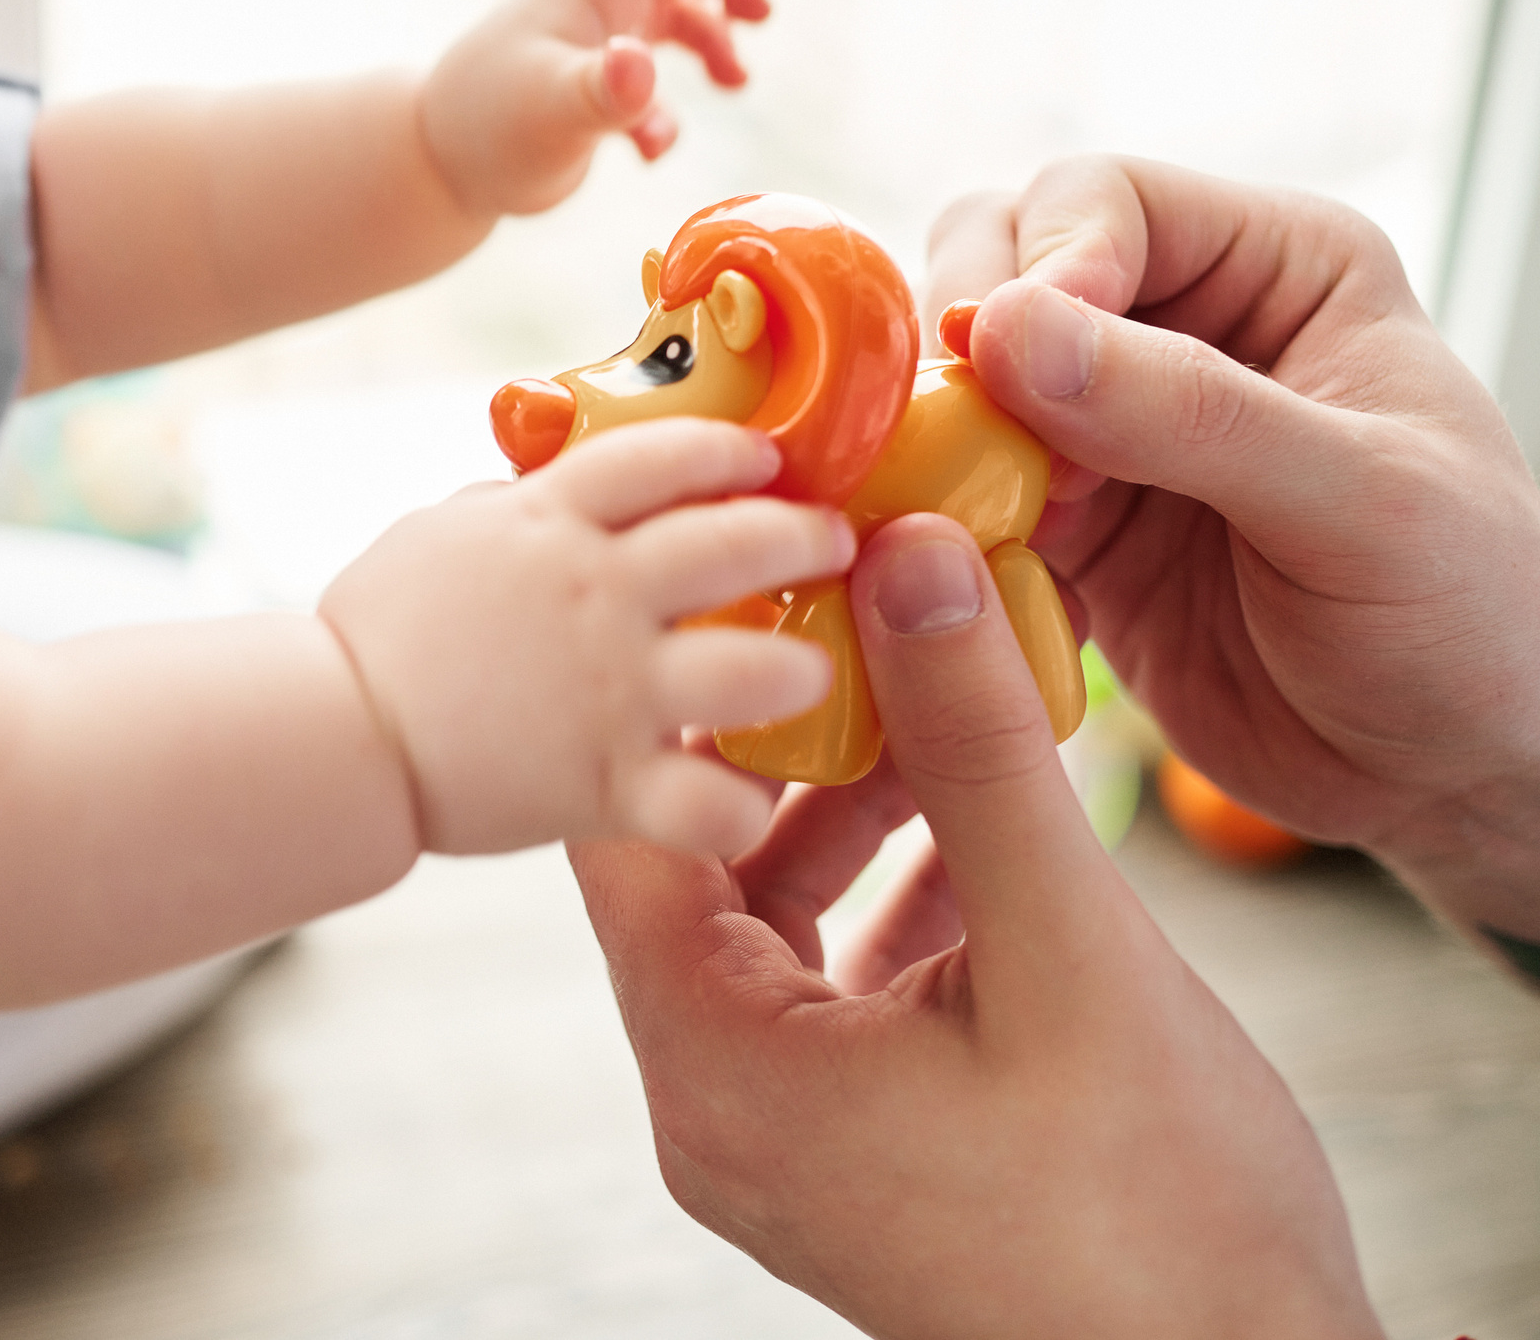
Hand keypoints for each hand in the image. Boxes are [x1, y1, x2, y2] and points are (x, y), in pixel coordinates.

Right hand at [320, 417, 848, 856]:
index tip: (768, 457)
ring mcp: (606, 690)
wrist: (334, 738)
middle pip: (733, 541)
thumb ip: (521, 510)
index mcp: (548, 520)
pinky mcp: (603, 783)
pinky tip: (748, 797)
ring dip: (798, 668)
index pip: (664, 453)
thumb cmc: (376, 632)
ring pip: (749, 669)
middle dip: (802, 535)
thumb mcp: (443, 534)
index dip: (731, 448)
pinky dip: (738, 805)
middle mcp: (592, 593)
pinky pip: (707, 803)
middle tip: (831, 543)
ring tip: (812, 671)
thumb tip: (561, 484)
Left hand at [420, 0, 768, 222]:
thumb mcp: (554, 111)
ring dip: (713, 40)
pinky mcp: (587, 97)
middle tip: (759, 14)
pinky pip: (645, 87)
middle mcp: (595, 10)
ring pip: (671, 20)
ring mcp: (593, 51)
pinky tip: (651, 150)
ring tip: (736, 80)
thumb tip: (640, 68)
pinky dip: (665, 113)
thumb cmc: (488, 131)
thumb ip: (603, 91)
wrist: (435, 169)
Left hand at [572, 513, 1383, 1339]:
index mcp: (717, 1064)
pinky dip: (893, 903)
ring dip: (853, 819)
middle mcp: (719, 1109)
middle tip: (847, 626)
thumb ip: (973, 747)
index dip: (675, 697)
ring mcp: (787, 1143)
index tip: (736, 593)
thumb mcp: (1063, 951)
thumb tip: (910, 564)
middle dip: (780, 745)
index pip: (628, 830)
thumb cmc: (1156, 1219)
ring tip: (930, 710)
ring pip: (778, 927)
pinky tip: (979, 831)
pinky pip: (838, 992)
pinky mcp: (858, 1156)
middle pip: (701, 871)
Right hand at [926, 155, 1539, 947]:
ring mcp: (1106, 426)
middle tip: (967, 436)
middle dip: (962, 339)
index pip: (1102, 198)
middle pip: (998, 261)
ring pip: (957, 375)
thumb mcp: (1355, 504)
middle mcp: (1181, 323)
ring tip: (968, 510)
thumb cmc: (1464, 623)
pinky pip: (951, 488)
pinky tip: (964, 570)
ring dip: (936, 433)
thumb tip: (1008, 333)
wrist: (1444, 778)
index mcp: (1277, 266)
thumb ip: (1188, 411)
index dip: (1040, 263)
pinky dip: (933, 518)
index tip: (1005, 360)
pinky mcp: (1059, 525)